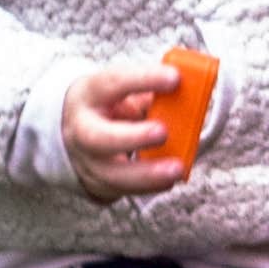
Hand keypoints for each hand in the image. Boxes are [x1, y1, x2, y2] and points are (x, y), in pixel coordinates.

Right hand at [58, 59, 186, 198]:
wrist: (77, 133)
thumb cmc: (111, 106)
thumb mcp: (124, 91)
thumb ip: (152, 93)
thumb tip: (191, 96)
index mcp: (89, 94)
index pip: (114, 82)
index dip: (144, 79)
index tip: (176, 78)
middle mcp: (80, 128)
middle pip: (98, 137)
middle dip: (133, 136)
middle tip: (163, 132)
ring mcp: (86, 161)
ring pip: (111, 174)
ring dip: (147, 174)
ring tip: (176, 169)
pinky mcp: (97, 184)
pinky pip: (123, 189)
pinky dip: (148, 186)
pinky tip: (168, 180)